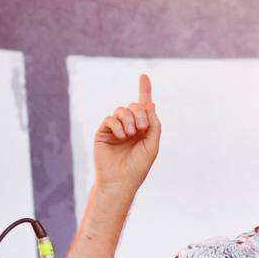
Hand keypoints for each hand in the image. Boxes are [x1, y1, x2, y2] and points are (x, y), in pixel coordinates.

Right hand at [93, 74, 160, 191]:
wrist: (120, 181)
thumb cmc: (137, 167)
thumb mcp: (152, 145)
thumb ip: (154, 125)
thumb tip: (151, 104)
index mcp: (142, 130)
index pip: (143, 107)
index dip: (144, 91)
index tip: (144, 76)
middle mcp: (129, 127)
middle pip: (134, 107)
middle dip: (140, 113)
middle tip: (142, 128)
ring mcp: (116, 129)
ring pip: (122, 110)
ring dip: (129, 119)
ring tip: (130, 134)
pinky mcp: (104, 132)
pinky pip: (110, 118)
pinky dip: (117, 124)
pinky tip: (122, 136)